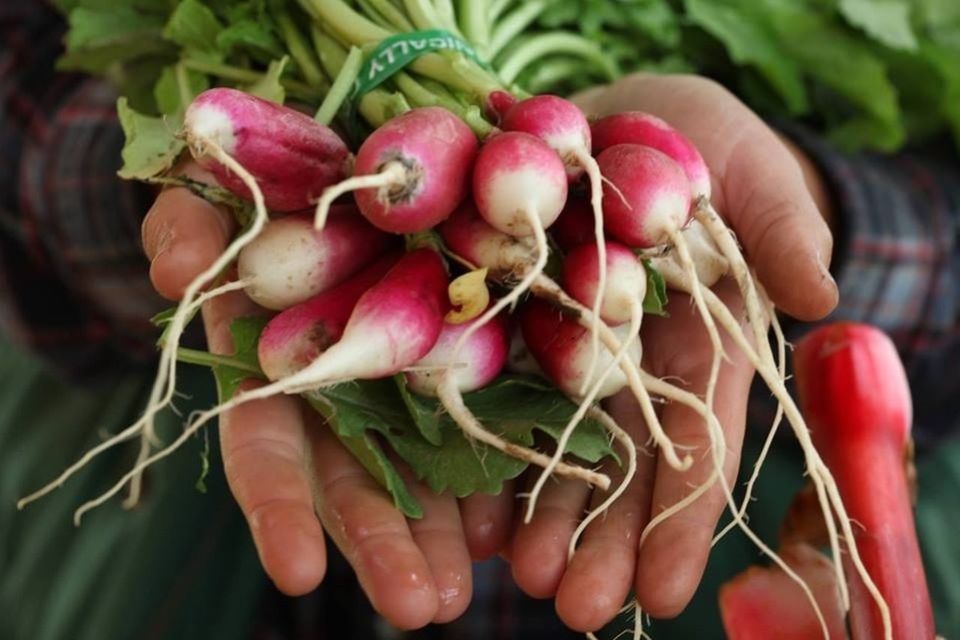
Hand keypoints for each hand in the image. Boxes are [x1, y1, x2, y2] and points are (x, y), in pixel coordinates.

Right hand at [140, 166, 515, 628]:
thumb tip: (175, 272)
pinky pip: (478, 415)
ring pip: (422, 464)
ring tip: (472, 592)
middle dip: (385, 544)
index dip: (279, 507)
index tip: (299, 576)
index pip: (269, 446)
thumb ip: (187, 229)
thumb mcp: (213, 196)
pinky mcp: (460, 352)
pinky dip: (494, 468)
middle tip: (427, 608)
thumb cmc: (258, 184)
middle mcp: (338, 388)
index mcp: (271, 365)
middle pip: (358, 477)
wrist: (333, 164)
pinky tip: (514, 519)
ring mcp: (400, 377)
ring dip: (447, 532)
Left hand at [505, 73, 838, 631]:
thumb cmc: (698, 143)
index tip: (664, 589)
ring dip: (538, 515)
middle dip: (601, 537)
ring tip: (519, 580)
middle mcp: (631, 364)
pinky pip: (491, 394)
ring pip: (554, 444)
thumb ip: (782, 228)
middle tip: (574, 608)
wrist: (614, 119)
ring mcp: (564, 351)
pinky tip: (466, 510)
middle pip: (620, 462)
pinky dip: (480, 449)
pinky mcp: (504, 324)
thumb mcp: (748, 171)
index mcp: (700, 342)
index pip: (700, 439)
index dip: (683, 515)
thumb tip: (820, 298)